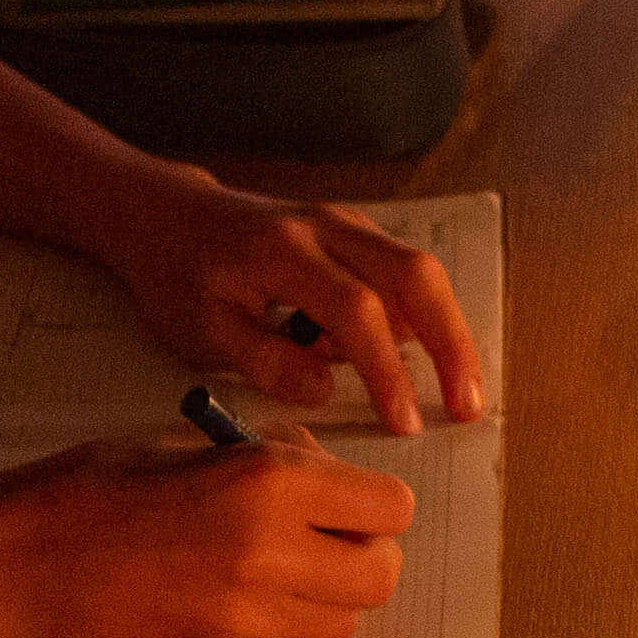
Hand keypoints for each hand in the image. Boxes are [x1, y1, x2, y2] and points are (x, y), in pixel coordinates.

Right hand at [0, 430, 416, 637]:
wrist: (11, 566)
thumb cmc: (89, 487)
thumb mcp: (187, 443)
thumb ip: (267, 456)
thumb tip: (320, 468)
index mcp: (268, 485)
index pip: (390, 508)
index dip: (375, 503)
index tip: (350, 500)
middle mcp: (270, 557)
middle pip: (380, 577)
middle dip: (365, 556)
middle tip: (326, 541)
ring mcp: (243, 623)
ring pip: (339, 623)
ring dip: (324, 597)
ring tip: (270, 570)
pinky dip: (266, 626)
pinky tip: (214, 599)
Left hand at [106, 169, 486, 434]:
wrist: (170, 215)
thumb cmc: (180, 276)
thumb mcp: (201, 331)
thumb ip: (264, 360)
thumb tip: (324, 391)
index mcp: (282, 251)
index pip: (356, 309)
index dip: (386, 369)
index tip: (404, 422)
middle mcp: (327, 226)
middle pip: (414, 275)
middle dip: (451, 342)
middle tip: (467, 403)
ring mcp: (347, 224)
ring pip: (420, 270)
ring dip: (447, 330)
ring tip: (457, 391)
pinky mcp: (357, 233)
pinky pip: (405, 271)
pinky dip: (424, 316)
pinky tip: (416, 360)